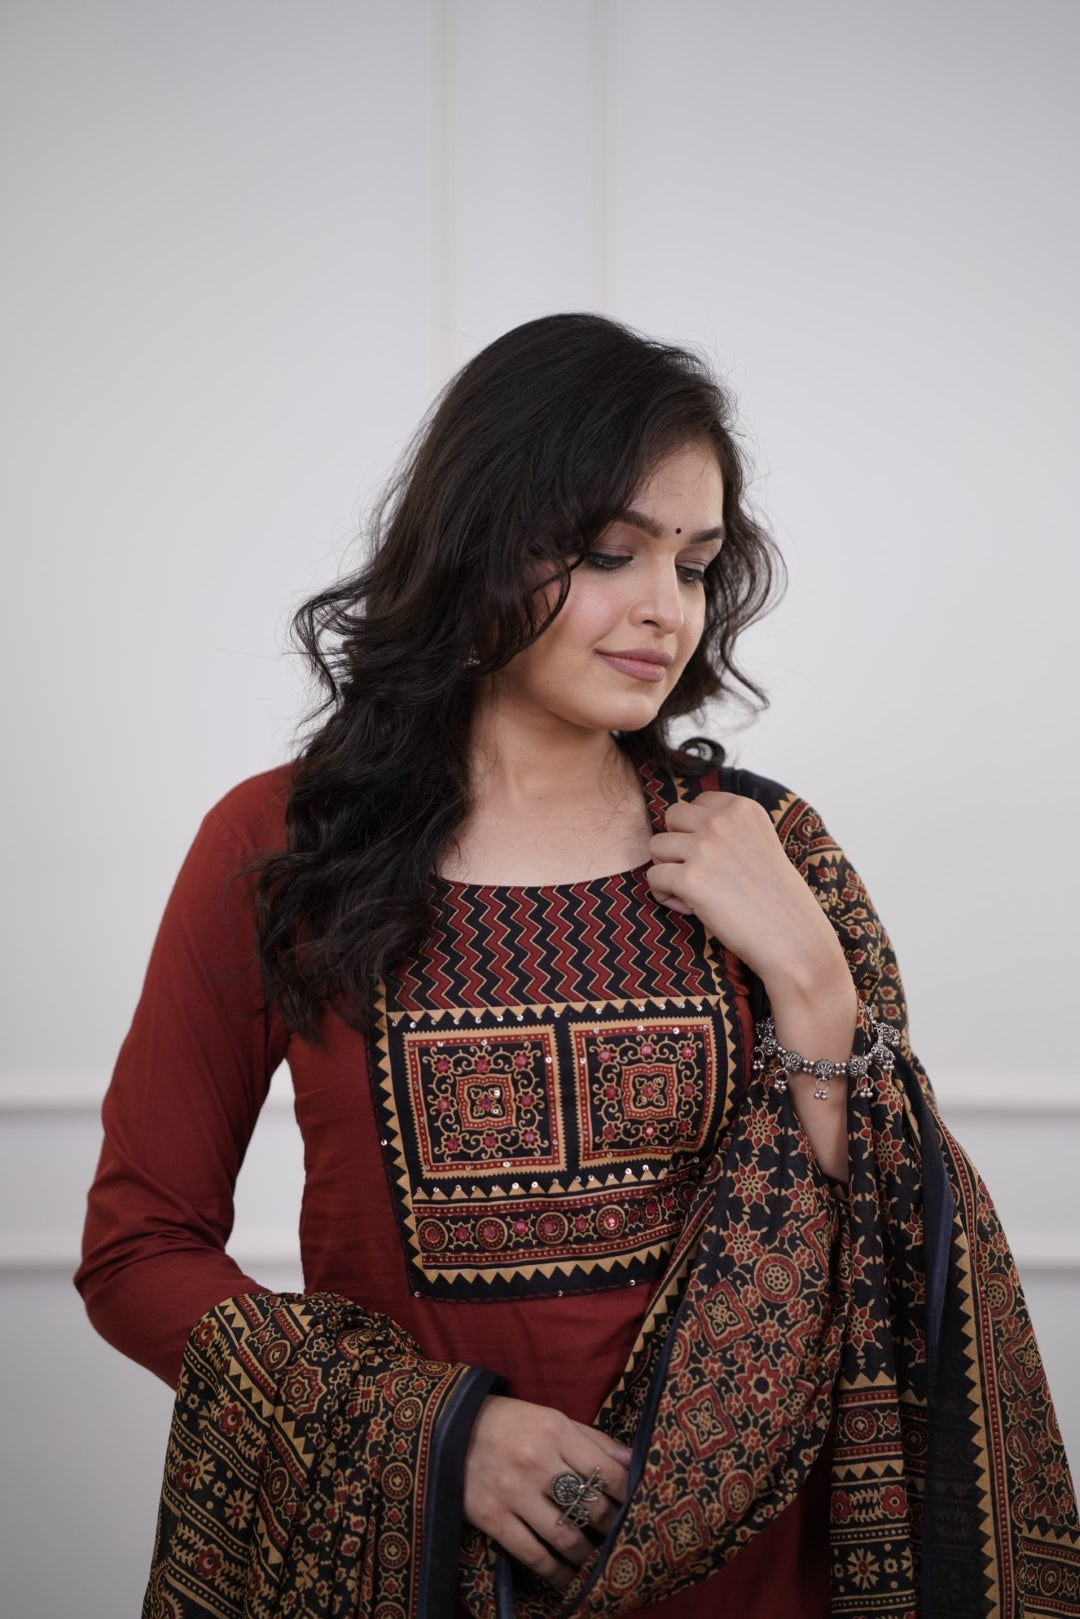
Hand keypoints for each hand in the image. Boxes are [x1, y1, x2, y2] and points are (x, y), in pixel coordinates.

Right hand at [463, 1394, 633, 1590]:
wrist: (449, 1427)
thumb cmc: (509, 1422)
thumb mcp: (551, 1417)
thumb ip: (592, 1439)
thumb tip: (633, 1460)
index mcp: (555, 1431)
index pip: (608, 1472)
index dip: (628, 1496)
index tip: (635, 1508)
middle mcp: (536, 1461)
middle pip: (590, 1508)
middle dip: (610, 1528)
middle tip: (617, 1537)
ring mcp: (513, 1492)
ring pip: (566, 1538)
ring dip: (587, 1554)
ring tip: (595, 1559)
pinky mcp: (491, 1517)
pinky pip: (533, 1555)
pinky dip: (556, 1573)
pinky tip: (567, 1578)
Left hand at [645, 791, 846, 995]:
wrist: (793, 938)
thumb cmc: (776, 898)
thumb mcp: (759, 844)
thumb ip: (728, 829)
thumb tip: (680, 832)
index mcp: (743, 808)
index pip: (697, 802)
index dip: (696, 830)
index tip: (713, 857)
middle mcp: (722, 820)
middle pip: (671, 817)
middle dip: (676, 844)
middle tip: (695, 872)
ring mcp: (705, 847)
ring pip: (656, 846)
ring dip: (667, 870)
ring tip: (691, 892)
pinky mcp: (691, 878)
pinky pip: (653, 878)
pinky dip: (664, 896)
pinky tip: (689, 908)